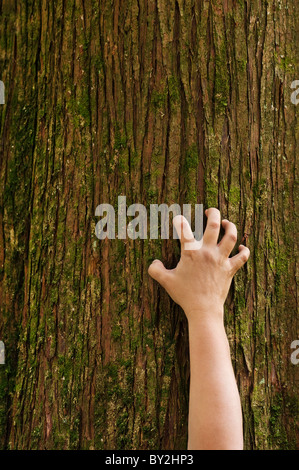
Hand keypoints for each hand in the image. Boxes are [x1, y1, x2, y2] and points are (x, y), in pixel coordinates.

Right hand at [148, 208, 249, 322]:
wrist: (203, 309)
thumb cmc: (184, 295)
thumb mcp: (166, 281)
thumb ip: (155, 270)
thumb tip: (154, 262)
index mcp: (191, 252)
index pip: (184, 230)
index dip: (180, 221)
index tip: (179, 219)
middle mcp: (207, 252)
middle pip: (214, 225)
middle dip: (213, 213)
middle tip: (210, 211)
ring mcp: (221, 260)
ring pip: (231, 236)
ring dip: (230, 226)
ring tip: (226, 223)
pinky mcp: (230, 269)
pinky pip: (242, 257)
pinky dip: (244, 250)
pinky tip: (241, 247)